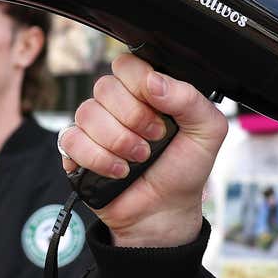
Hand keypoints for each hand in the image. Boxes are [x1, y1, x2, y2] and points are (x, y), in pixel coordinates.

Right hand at [58, 54, 226, 246]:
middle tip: (153, 141)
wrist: (165, 212)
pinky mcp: (76, 151)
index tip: (160, 113)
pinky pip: (71, 140)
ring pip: (87, 113)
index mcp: (146, 90)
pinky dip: (98, 159)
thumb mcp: (207, 131)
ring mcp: (94, 127)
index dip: (141, 86)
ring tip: (137, 160)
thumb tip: (154, 81)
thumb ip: (189, 98)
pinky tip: (118, 171)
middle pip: (104, 87)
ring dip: (118, 142)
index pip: (127, 65)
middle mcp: (117, 104)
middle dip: (133, 120)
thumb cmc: (184, 170)